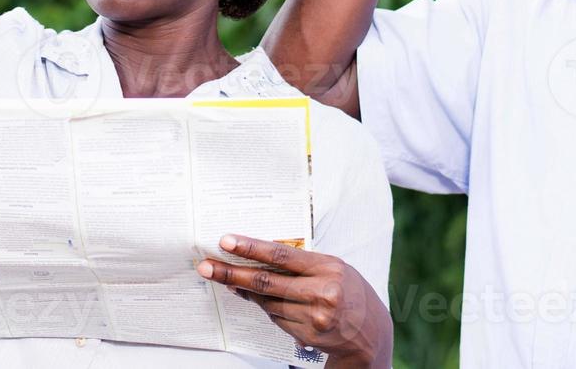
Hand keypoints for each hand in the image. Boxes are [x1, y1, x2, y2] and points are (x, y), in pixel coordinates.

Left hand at [197, 235, 391, 366]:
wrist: (370, 332)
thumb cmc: (349, 291)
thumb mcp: (332, 267)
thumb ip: (301, 263)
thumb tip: (258, 258)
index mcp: (328, 267)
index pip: (282, 255)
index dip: (251, 248)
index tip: (227, 241)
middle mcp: (322, 292)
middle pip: (266, 282)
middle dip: (231, 273)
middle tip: (206, 267)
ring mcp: (314, 316)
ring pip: (267, 301)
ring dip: (245, 291)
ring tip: (228, 279)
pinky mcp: (307, 334)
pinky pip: (275, 318)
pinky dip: (265, 307)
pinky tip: (261, 299)